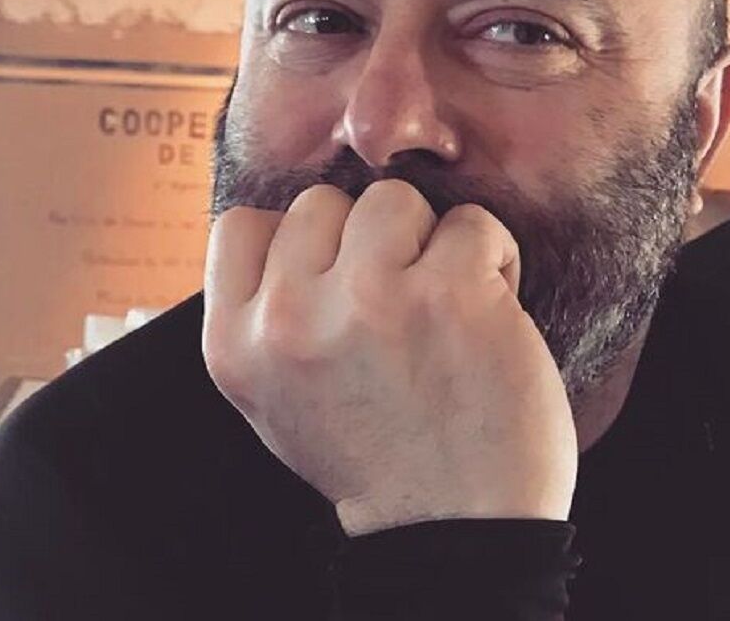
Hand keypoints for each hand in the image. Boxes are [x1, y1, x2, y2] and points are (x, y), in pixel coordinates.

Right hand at [202, 179, 576, 535]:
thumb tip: (283, 228)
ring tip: (443, 301)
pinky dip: (492, 256)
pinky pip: (471, 222)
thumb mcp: (276, 398)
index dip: (297, 241)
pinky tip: (490, 308)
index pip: (242, 225)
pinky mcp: (450, 293)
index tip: (335, 280)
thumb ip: (265, 314)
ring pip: (392, 200)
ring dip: (427, 241)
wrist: (458, 529)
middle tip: (396, 304)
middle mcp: (291, 318)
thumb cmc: (374, 456)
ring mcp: (371, 299)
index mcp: (236, 345)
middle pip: (321, 203)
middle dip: (365, 242)